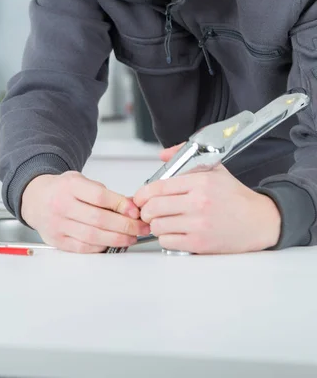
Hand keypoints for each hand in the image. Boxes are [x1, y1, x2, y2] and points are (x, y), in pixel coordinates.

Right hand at [21, 172, 150, 253]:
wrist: (35, 198)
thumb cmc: (60, 189)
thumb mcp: (81, 181)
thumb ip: (104, 193)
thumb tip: (131, 206)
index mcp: (70, 186)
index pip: (99, 197)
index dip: (120, 205)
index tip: (135, 210)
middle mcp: (62, 205)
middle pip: (98, 219)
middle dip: (125, 225)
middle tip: (140, 227)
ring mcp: (58, 224)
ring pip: (92, 236)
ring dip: (116, 239)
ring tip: (131, 237)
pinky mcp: (57, 240)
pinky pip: (83, 247)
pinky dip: (101, 247)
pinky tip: (112, 243)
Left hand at [134, 144, 280, 253]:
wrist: (259, 220)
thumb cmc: (236, 197)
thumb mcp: (214, 169)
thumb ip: (185, 159)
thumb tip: (163, 155)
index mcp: (200, 182)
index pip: (158, 187)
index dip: (142, 194)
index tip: (140, 198)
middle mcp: (198, 202)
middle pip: (154, 207)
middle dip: (146, 210)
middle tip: (149, 211)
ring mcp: (198, 224)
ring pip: (158, 226)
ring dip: (156, 225)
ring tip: (163, 222)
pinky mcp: (200, 243)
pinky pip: (168, 242)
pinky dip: (166, 238)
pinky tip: (174, 233)